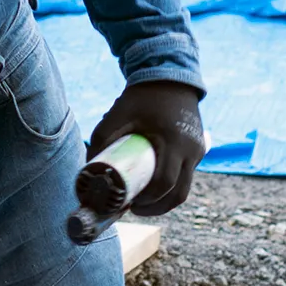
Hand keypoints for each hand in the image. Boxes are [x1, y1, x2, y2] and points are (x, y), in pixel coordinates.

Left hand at [87, 82, 205, 217]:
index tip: (130, 204)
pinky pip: (187, 176)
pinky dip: (171, 187)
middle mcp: (191, 149)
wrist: (169, 76)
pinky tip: (154, 189)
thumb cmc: (140, 97)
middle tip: (135, 209)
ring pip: (185, 188)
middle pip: (179, 194)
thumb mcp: (117, 115)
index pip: (164, 183)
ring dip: (165, 201)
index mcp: (173, 141)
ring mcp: (198, 150)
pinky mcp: (198, 149)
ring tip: (143, 203)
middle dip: (156, 207)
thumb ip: (101, 140)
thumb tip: (87, 171)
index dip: (148, 200)